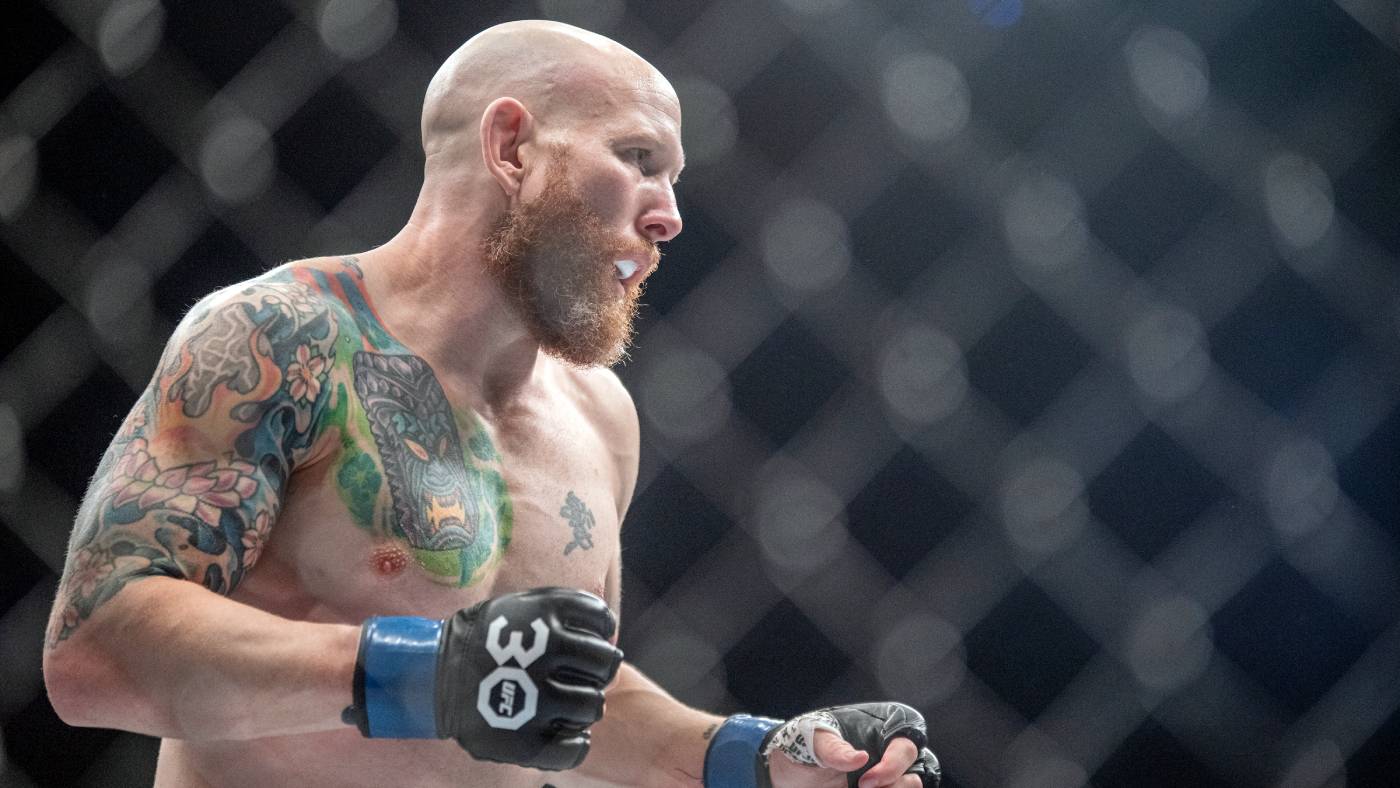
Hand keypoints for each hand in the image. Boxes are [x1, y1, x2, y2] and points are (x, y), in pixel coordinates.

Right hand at [437, 587, 623, 768]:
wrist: (431, 678)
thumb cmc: (485, 640)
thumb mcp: (519, 606)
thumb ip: (562, 609)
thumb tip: (608, 627)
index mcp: (544, 614)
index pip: (602, 619)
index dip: (602, 630)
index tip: (591, 638)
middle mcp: (543, 652)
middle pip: (606, 663)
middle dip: (601, 669)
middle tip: (584, 675)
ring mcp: (535, 698)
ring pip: (594, 706)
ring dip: (586, 705)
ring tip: (568, 703)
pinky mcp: (524, 740)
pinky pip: (576, 748)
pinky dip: (575, 742)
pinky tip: (561, 730)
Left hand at [760, 703, 939, 787]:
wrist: (785, 769)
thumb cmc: (802, 744)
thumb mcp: (810, 740)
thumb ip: (833, 748)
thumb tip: (859, 757)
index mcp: (876, 731)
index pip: (905, 744)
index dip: (894, 764)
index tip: (866, 781)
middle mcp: (886, 754)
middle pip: (915, 772)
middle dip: (895, 785)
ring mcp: (885, 777)